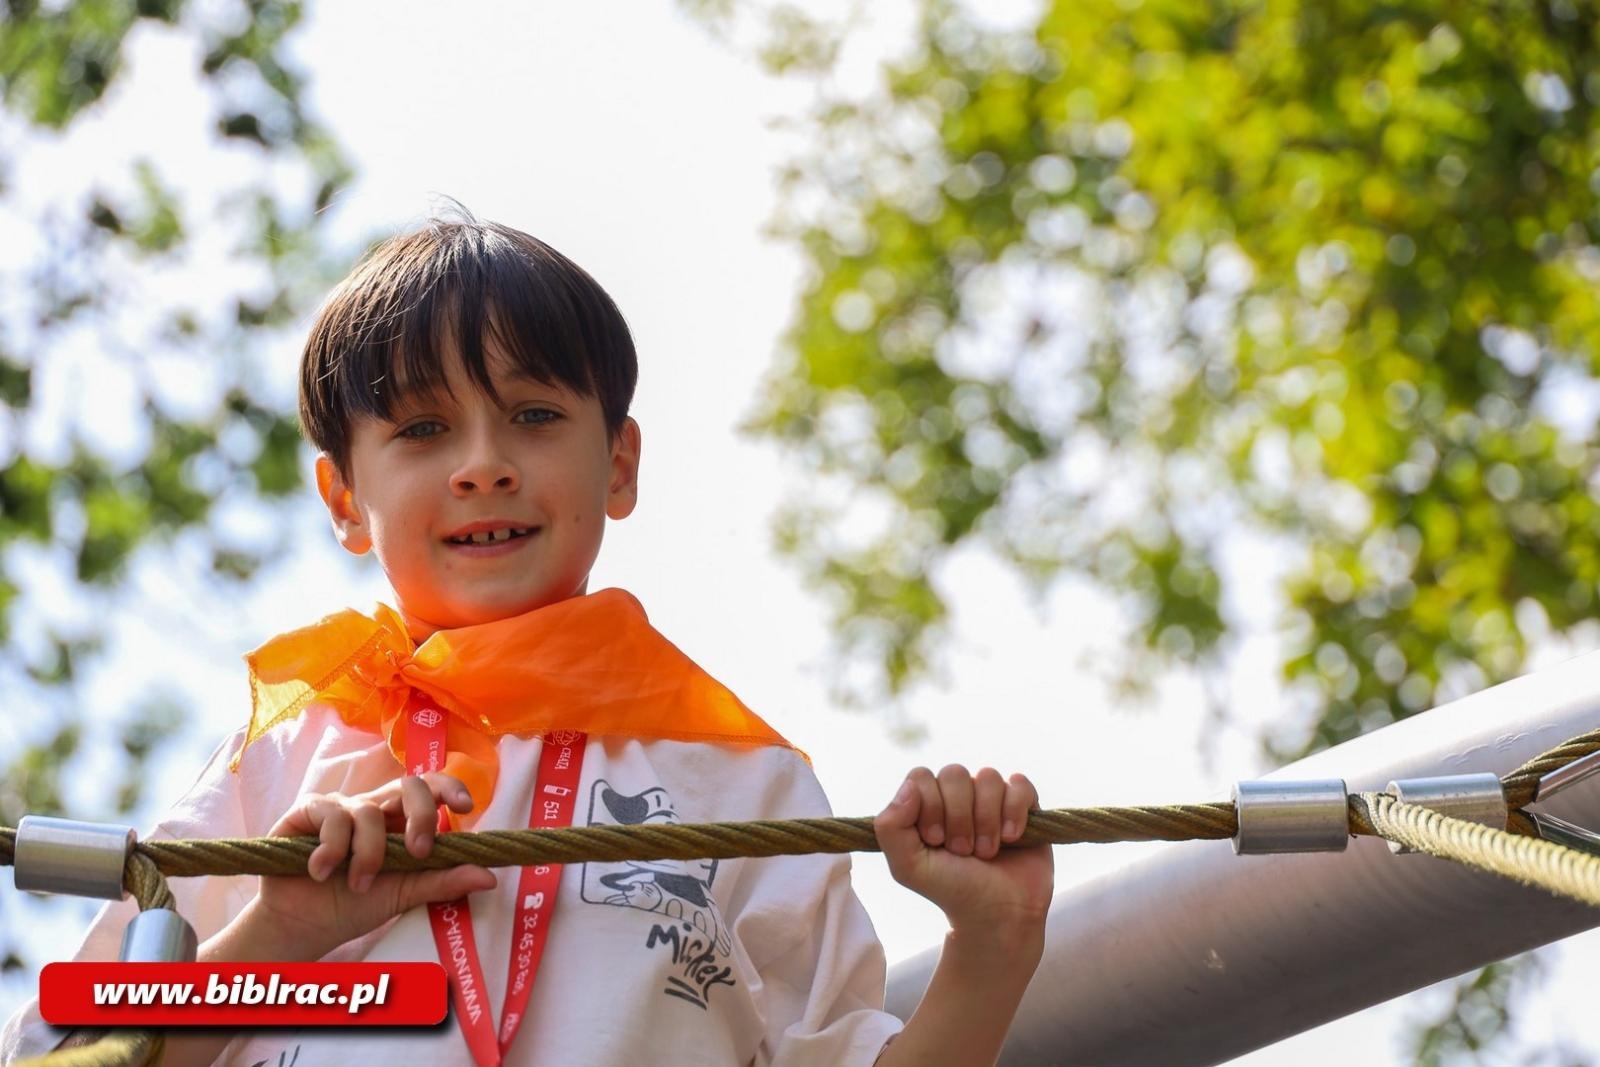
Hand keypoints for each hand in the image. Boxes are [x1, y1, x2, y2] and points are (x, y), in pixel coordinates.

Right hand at [249, 773, 496, 959]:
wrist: (301, 927)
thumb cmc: (353, 906)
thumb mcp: (403, 895)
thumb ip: (442, 882)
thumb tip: (489, 877)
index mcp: (400, 822)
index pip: (430, 789)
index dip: (450, 787)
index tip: (466, 807)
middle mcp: (373, 808)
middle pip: (409, 784)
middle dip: (420, 815)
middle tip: (418, 852)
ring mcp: (340, 807)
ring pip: (369, 810)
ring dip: (368, 854)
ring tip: (357, 884)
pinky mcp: (307, 811)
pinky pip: (332, 815)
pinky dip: (332, 849)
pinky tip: (321, 872)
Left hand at [874, 765, 1053, 944]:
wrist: (996, 914)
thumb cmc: (950, 888)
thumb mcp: (907, 866)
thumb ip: (891, 826)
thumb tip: (910, 786)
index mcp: (927, 802)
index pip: (921, 776)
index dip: (929, 806)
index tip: (935, 841)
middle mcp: (958, 794)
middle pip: (954, 772)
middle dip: (958, 817)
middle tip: (962, 851)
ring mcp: (991, 797)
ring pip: (988, 776)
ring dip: (986, 820)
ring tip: (986, 851)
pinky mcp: (1023, 804)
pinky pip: (1019, 783)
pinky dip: (1014, 812)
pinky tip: (1011, 838)